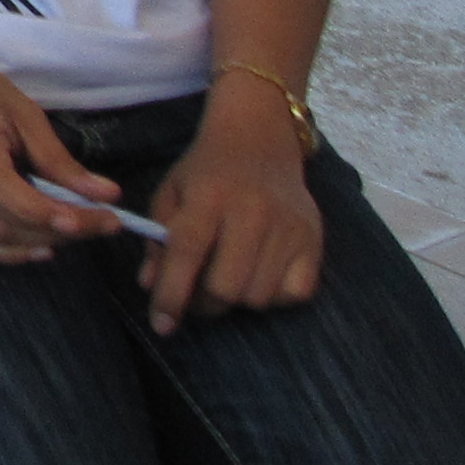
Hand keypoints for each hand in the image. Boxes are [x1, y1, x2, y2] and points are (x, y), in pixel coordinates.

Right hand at [0, 38, 129, 264]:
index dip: (63, 217)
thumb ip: (59, 159)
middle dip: (61, 231)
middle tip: (100, 223)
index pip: (18, 200)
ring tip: (73, 230)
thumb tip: (106, 194)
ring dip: (39, 243)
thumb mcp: (22, 112)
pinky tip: (36, 246)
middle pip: (9, 225)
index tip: (107, 218)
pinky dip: (7, 253)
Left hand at [141, 81, 324, 335]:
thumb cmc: (206, 172)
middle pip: (226, 286)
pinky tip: (258, 275)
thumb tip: (150, 285)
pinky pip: (294, 294)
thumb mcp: (170, 193)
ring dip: (236, 300)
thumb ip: (158, 239)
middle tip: (194, 296)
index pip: (187, 253)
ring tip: (225, 280)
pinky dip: (273, 296)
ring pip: (259, 297)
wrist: (257, 140)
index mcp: (208, 196)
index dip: (171, 294)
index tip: (161, 324)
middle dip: (204, 303)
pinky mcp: (314, 240)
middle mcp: (251, 212)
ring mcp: (288, 227)